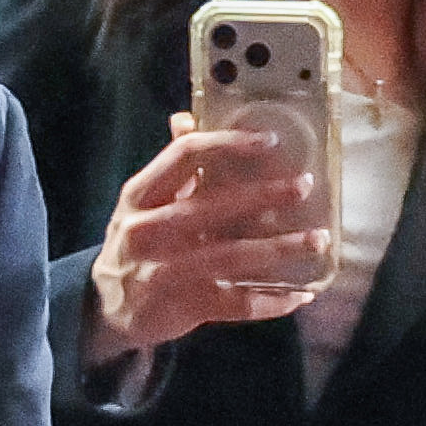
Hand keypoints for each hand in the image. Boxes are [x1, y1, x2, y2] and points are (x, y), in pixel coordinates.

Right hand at [85, 126, 332, 364]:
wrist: (108, 307)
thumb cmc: (137, 245)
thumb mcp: (142, 203)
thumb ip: (171, 168)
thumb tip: (187, 118)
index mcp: (140, 195)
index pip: (184, 156)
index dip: (228, 144)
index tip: (270, 140)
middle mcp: (147, 230)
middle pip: (212, 206)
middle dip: (264, 195)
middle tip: (304, 186)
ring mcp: (164, 271)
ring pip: (230, 255)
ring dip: (279, 248)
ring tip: (318, 239)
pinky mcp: (182, 307)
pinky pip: (235, 303)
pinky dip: (271, 300)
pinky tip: (301, 294)